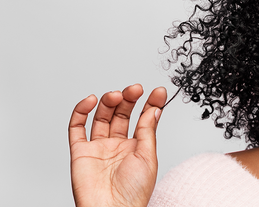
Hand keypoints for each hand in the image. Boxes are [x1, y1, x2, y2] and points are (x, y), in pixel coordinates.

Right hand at [68, 84, 166, 206]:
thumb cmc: (133, 192)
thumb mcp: (148, 157)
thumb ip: (147, 131)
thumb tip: (154, 109)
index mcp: (137, 147)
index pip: (143, 119)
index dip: (150, 104)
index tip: (158, 91)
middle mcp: (117, 145)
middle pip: (121, 114)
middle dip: (128, 99)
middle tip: (135, 89)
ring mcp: (99, 147)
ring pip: (101, 117)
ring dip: (108, 102)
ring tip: (116, 95)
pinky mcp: (80, 152)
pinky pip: (76, 128)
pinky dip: (81, 111)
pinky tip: (91, 100)